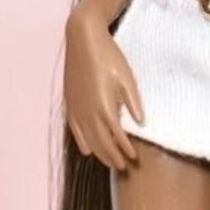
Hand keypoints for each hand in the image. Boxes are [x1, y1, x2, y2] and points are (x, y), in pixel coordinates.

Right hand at [63, 7, 143, 170]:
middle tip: (124, 168)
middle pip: (102, 144)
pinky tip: (88, 150)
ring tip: (110, 162)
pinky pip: (76, 132)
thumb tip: (139, 122)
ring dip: (100, 154)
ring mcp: (77, 111)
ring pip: (89, 141)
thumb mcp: (127, 77)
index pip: (117, 138)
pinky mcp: (70, 105)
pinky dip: (83, 143)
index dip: (125, 151)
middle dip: (113, 158)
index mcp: (105, 108)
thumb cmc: (109, 56)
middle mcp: (89, 115)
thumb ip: (133, 102)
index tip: (134, 160)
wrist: (82, 40)